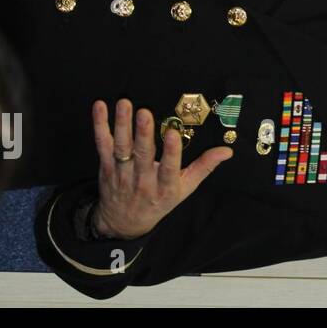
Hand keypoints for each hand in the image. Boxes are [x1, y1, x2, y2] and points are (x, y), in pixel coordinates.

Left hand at [91, 99, 232, 240]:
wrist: (123, 223)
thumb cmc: (160, 201)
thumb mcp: (185, 189)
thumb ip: (204, 167)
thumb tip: (227, 150)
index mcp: (164, 187)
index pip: (168, 169)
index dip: (170, 152)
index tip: (172, 134)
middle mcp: (142, 180)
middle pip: (142, 155)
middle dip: (143, 133)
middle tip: (145, 113)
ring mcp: (122, 173)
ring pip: (121, 148)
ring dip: (122, 125)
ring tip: (125, 104)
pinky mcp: (106, 167)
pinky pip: (102, 145)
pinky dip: (100, 126)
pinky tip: (100, 108)